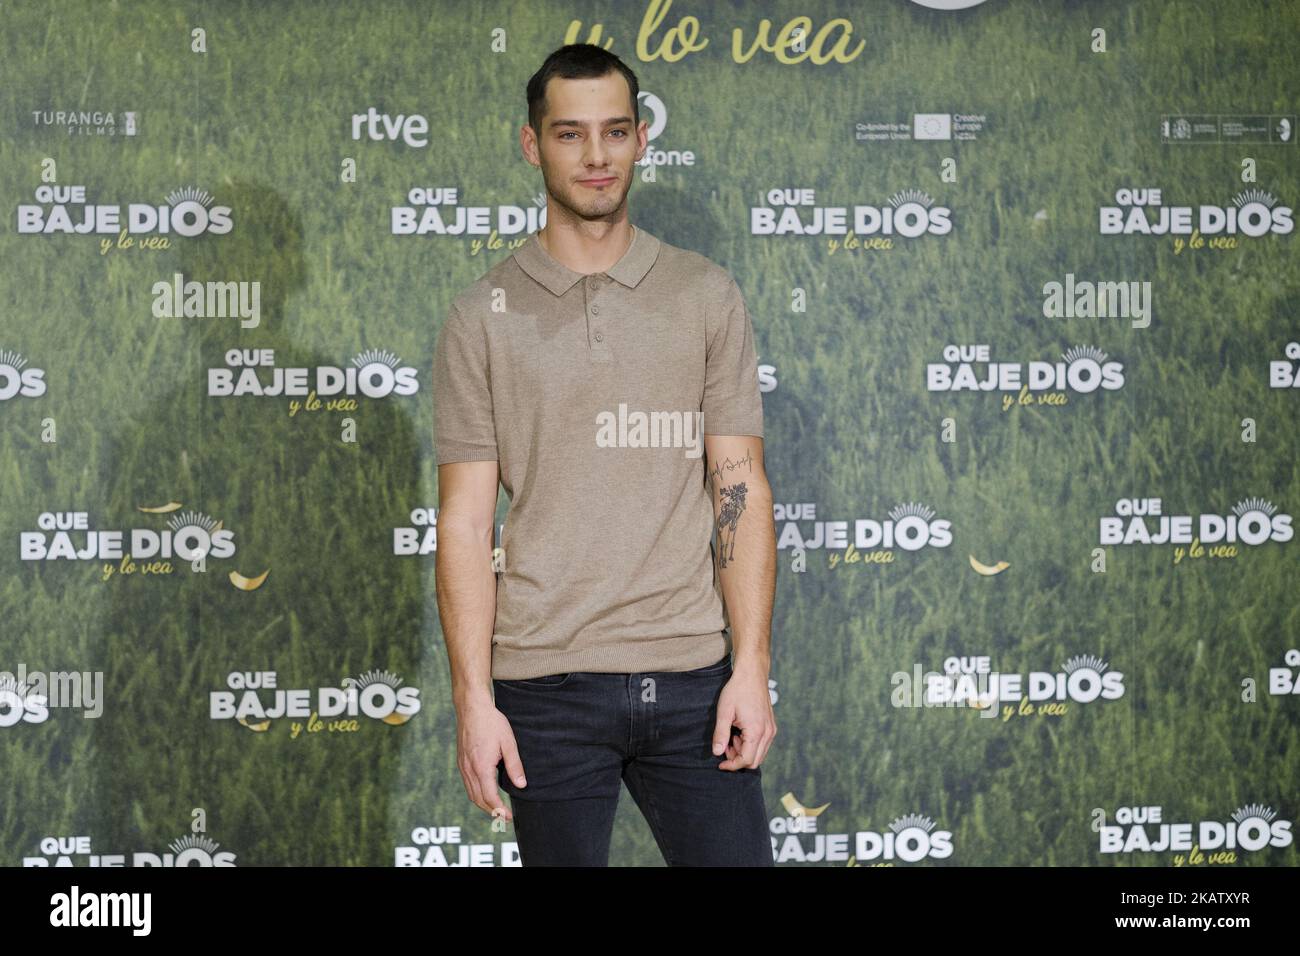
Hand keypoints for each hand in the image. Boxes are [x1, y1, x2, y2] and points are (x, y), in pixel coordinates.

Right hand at [456, 698, 525, 820]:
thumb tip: (521, 785)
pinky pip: (468, 784)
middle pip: (478, 799)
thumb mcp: (508, 742)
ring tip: (496, 809)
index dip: (499, 810)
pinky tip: (485, 792)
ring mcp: (463, 766)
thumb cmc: (491, 723)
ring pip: (471, 793)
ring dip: (483, 804)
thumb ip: (515, 765)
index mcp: (481, 767)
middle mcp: (469, 769)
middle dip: (491, 812)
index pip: (490, 797)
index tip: (508, 817)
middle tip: (504, 818)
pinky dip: (476, 794)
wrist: (472, 708)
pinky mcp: (461, 761)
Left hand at [711, 661, 775, 770]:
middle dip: (738, 759)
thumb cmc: (737, 690)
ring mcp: (771, 730)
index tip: (719, 763)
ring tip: (732, 736)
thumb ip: (720, 734)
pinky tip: (740, 732)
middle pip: (754, 761)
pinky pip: (762, 745)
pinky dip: (750, 745)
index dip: (731, 765)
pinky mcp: (771, 726)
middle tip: (725, 745)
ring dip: (744, 752)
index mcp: (756, 731)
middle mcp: (768, 733)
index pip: (746, 760)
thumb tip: (717, 752)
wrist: (752, 674)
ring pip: (759, 754)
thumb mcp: (724, 711)